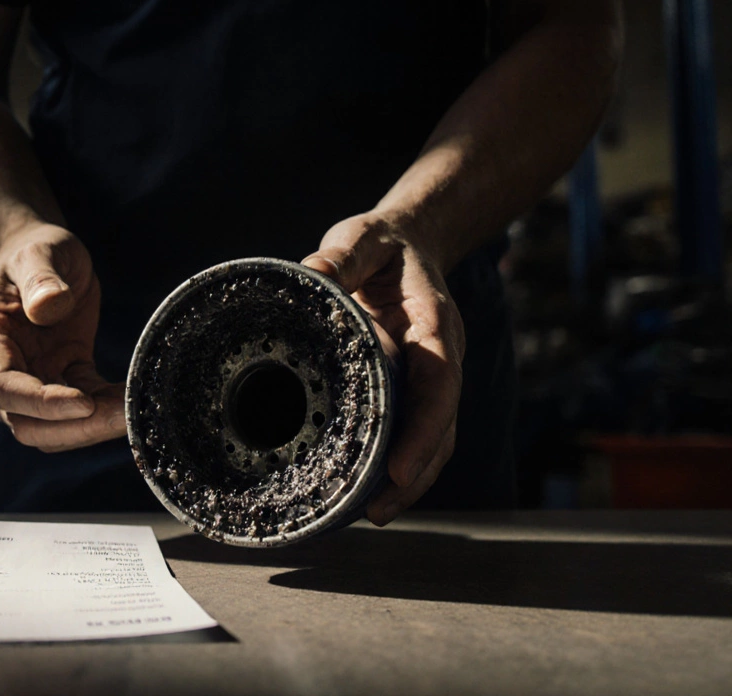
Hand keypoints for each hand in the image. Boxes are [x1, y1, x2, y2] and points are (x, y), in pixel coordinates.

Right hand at [0, 223, 125, 451]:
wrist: (45, 256)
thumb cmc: (37, 248)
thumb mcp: (40, 250)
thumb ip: (41, 277)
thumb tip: (49, 305)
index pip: (1, 386)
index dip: (40, 402)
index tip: (84, 402)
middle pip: (23, 421)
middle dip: (70, 428)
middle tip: (120, 418)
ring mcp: (29, 377)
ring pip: (49, 429)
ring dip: (89, 430)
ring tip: (133, 414)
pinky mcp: (60, 378)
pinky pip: (79, 410)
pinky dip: (104, 413)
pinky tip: (133, 403)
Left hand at [302, 213, 465, 525]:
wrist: (408, 241)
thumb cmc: (384, 245)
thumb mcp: (362, 239)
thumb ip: (342, 255)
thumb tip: (313, 272)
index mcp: (435, 324)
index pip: (440, 385)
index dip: (424, 431)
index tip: (399, 468)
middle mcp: (441, 356)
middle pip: (442, 427)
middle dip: (416, 474)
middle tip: (378, 512)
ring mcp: (429, 375)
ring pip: (433, 438)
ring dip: (409, 480)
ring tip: (374, 514)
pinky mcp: (411, 384)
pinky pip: (413, 429)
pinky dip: (398, 462)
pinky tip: (369, 489)